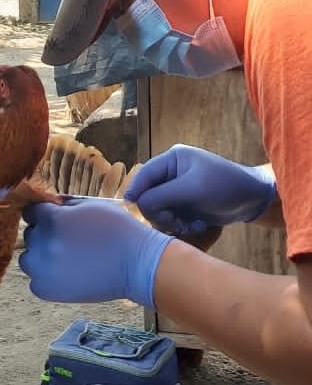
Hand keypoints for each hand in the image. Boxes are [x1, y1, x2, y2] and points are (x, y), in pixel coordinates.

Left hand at [19, 199, 171, 307]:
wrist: (136, 264)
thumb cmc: (117, 230)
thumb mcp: (89, 205)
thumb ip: (63, 206)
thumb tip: (47, 207)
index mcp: (52, 218)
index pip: (30, 212)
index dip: (42, 215)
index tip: (54, 220)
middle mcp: (42, 242)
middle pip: (29, 235)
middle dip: (43, 235)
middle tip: (66, 240)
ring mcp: (42, 268)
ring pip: (28, 258)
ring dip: (41, 257)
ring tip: (65, 259)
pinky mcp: (46, 290)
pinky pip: (35, 280)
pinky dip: (46, 277)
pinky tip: (66, 273)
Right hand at [124, 144, 276, 234]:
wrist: (253, 199)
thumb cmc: (226, 186)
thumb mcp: (192, 189)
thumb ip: (162, 195)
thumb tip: (137, 203)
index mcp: (172, 159)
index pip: (145, 174)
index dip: (136, 189)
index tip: (130, 205)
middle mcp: (172, 173)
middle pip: (149, 195)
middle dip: (161, 212)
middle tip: (175, 222)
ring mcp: (178, 190)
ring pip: (159, 210)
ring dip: (172, 221)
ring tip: (190, 225)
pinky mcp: (186, 205)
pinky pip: (171, 218)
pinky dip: (182, 225)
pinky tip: (198, 225)